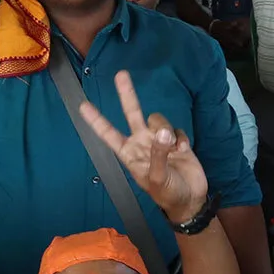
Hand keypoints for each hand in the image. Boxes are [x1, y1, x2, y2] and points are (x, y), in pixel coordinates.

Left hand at [76, 70, 210, 225]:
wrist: (190, 199)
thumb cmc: (167, 193)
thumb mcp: (157, 178)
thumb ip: (158, 154)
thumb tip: (162, 133)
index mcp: (129, 154)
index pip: (109, 134)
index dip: (97, 120)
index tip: (83, 106)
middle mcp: (141, 143)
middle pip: (132, 113)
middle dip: (127, 94)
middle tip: (121, 74)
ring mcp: (159, 140)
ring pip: (158, 119)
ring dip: (166, 130)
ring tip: (173, 150)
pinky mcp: (176, 140)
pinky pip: (176, 129)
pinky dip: (180, 139)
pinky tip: (183, 152)